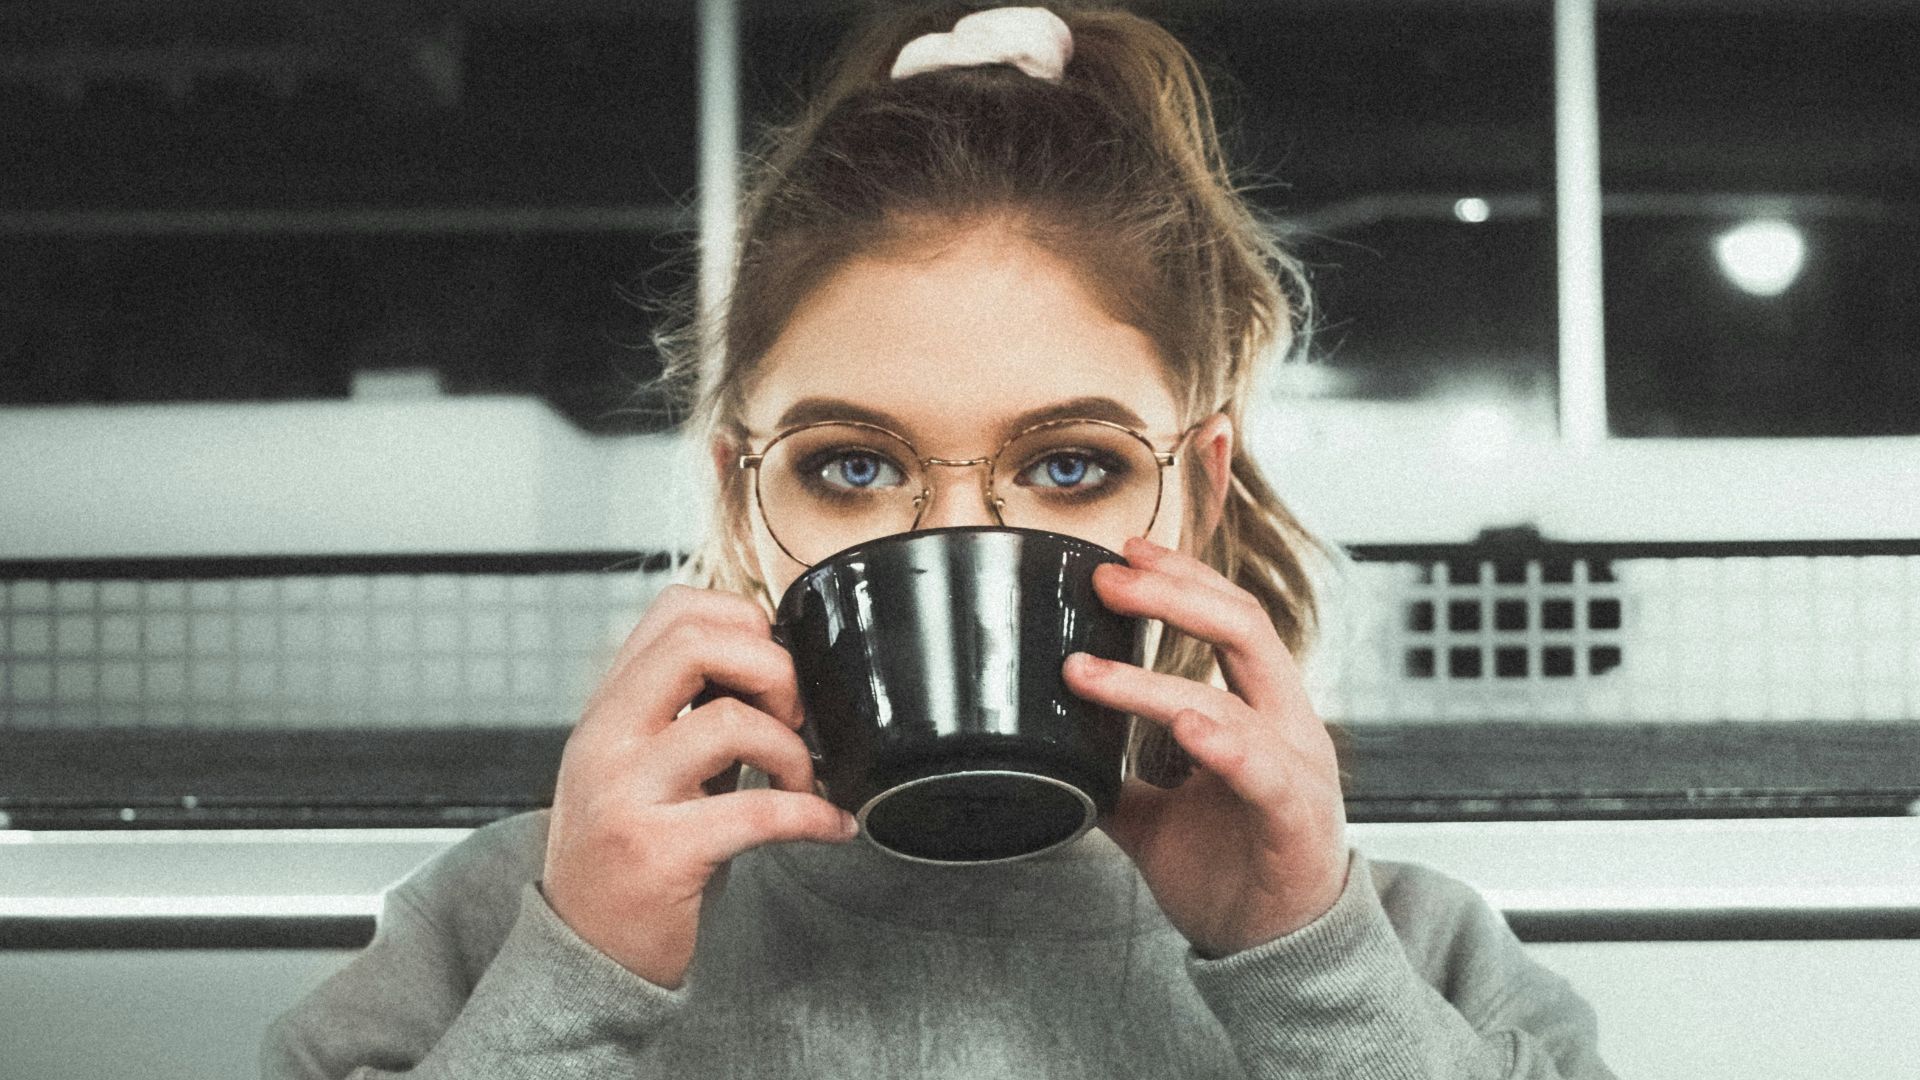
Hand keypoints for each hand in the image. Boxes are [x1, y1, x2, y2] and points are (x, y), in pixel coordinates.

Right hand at [542, 585, 857, 987]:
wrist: (584, 954)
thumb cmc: (631, 855)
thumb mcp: (645, 765)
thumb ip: (689, 712)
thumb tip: (778, 666)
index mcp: (608, 708)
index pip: (674, 610)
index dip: (745, 622)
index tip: (774, 673)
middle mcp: (606, 739)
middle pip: (696, 643)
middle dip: (774, 669)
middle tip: (796, 718)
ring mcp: (625, 794)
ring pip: (729, 721)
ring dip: (792, 751)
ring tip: (802, 783)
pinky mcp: (657, 853)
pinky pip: (757, 812)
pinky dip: (813, 815)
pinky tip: (830, 826)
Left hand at [1062, 538, 1348, 957]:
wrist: (1279, 953)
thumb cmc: (1232, 872)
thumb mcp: (1157, 815)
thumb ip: (1114, 776)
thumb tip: (1047, 753)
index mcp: (1261, 710)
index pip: (1232, 618)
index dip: (1183, 578)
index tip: (1125, 551)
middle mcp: (1286, 725)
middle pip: (1244, 628)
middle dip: (1173, 594)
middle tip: (1106, 577)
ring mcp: (1295, 770)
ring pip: (1232, 700)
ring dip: (1152, 682)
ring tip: (1085, 671)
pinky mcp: (1294, 820)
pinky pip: (1262, 771)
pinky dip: (1222, 744)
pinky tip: (1185, 726)